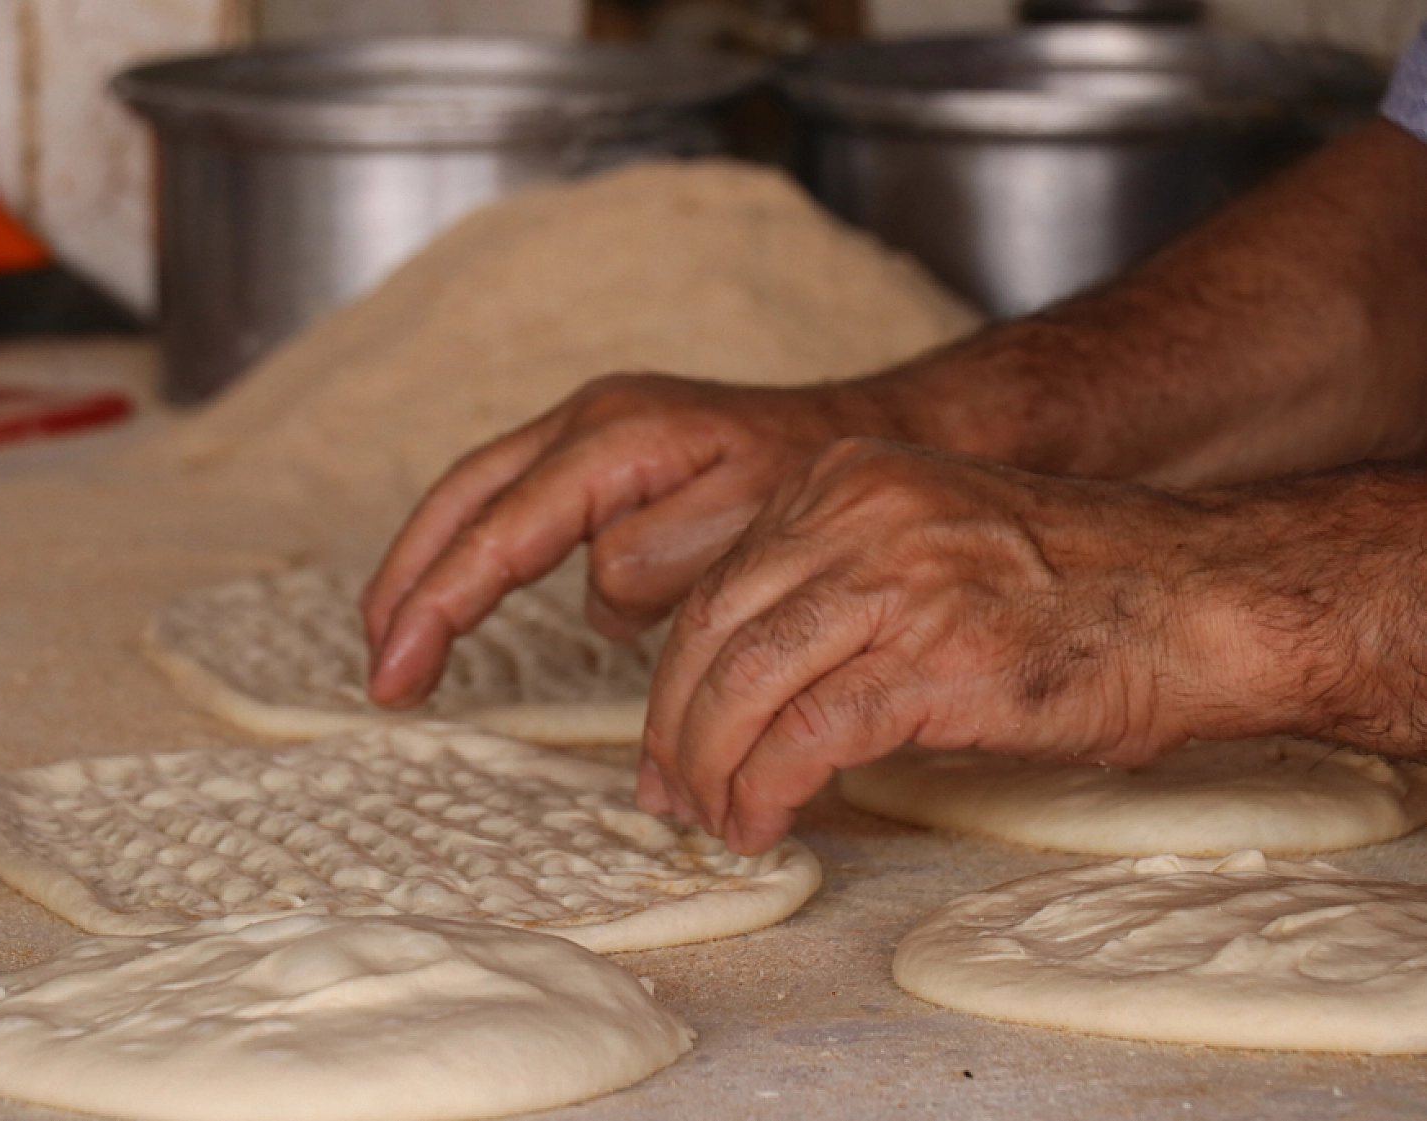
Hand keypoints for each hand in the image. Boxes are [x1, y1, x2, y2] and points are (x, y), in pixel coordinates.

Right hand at [361, 373, 880, 706]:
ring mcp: (592, 433)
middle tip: (376, 665)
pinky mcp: (603, 457)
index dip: (438, 605)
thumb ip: (658, 558)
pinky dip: (480, 553)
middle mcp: (589, 424)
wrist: (871, 431)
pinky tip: (467, 602)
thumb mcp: (747, 522)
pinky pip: (518, 503)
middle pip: (463, 500)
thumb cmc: (815, 479)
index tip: (396, 674)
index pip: (499, 529)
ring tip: (396, 638)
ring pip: (480, 497)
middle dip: (408, 581)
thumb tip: (597, 600)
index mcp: (615, 438)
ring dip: (432, 566)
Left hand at [638, 438, 1241, 854]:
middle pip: (712, 632)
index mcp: (847, 480)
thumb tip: (746, 687)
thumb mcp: (931, 546)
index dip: (677, 678)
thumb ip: (837, 590)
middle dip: (677, 729)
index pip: (719, 584)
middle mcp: (859, 515)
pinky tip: (766, 822)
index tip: (668, 742)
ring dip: (713, 769)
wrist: (1201, 597)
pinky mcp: (936, 659)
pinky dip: (769, 789)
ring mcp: (897, 582)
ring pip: (745, 684)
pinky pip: (809, 735)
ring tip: (716, 820)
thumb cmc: (1076, 588)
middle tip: (670, 794)